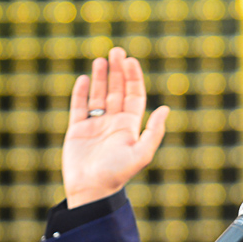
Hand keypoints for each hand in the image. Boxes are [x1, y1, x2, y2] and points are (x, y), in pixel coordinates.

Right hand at [62, 46, 168, 207]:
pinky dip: (81, 92)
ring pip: (98, 95)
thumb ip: (153, 131)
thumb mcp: (141, 153)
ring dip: (101, 77)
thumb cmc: (118, 174)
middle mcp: (113, 123)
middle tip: (116, 51)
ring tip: (101, 59)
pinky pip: (79, 107)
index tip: (131, 61)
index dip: (133, 77)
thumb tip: (165, 108)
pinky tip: (85, 79)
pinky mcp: (77, 131)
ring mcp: (95, 126)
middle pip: (117, 91)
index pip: (133, 96)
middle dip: (117, 71)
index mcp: (130, 127)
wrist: (91, 190)